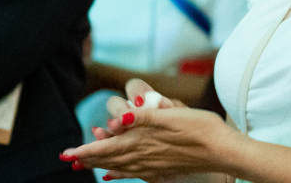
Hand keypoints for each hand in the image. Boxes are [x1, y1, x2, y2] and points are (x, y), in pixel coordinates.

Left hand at [64, 79, 244, 179]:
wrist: (223, 150)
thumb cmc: (201, 128)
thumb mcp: (171, 115)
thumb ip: (142, 116)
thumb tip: (117, 117)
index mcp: (142, 140)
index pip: (106, 147)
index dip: (85, 150)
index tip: (66, 153)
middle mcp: (144, 155)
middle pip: (108, 158)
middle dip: (88, 159)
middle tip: (69, 160)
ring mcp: (153, 164)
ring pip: (119, 166)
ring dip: (100, 164)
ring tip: (86, 165)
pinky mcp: (163, 168)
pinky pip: (134, 173)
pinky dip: (120, 173)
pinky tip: (113, 175)